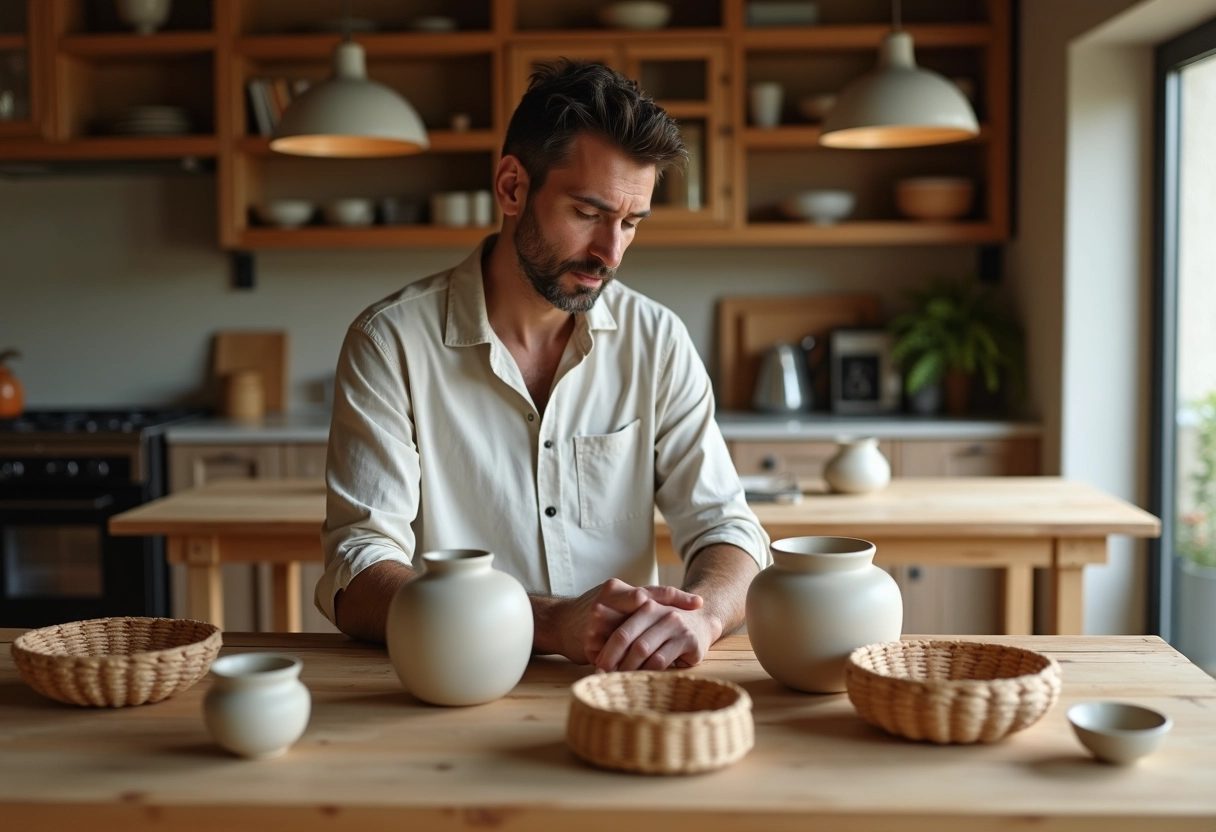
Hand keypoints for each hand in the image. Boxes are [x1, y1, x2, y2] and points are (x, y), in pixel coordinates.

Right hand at [552, 578, 702, 665]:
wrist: (557, 623)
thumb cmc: (592, 609)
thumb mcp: (612, 597)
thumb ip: (635, 600)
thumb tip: (670, 606)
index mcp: (614, 590)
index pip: (651, 593)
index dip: (676, 598)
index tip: (698, 603)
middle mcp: (606, 605)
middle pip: (645, 614)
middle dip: (669, 621)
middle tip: (692, 628)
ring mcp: (597, 627)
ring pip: (632, 639)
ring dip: (652, 647)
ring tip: (676, 651)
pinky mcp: (590, 646)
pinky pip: (618, 657)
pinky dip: (633, 662)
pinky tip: (650, 668)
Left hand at [594, 603, 720, 672]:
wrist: (702, 621)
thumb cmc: (666, 625)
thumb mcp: (646, 620)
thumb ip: (624, 628)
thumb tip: (591, 644)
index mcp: (645, 604)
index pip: (619, 627)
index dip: (606, 648)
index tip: (596, 665)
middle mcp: (659, 611)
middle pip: (626, 638)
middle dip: (611, 659)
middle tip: (601, 676)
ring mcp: (675, 624)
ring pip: (642, 650)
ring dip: (627, 668)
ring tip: (617, 680)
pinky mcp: (688, 640)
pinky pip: (660, 659)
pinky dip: (646, 672)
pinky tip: (639, 680)